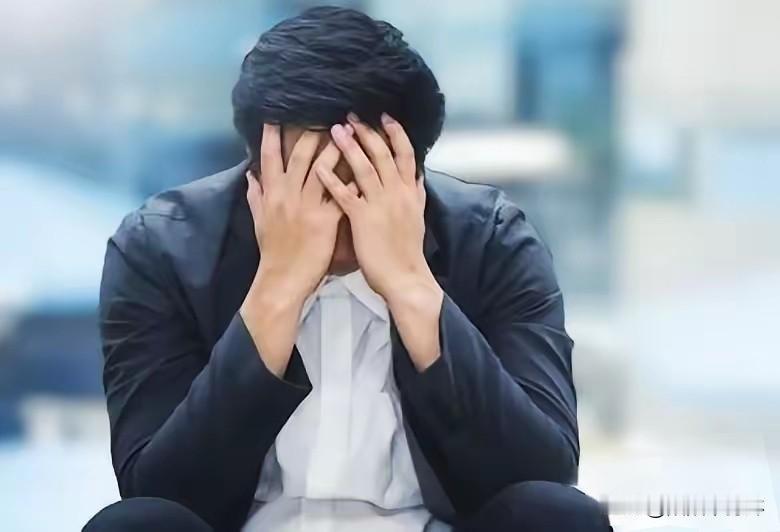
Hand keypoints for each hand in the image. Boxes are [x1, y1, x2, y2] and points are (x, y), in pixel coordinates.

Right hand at [241, 123, 355, 375]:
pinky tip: (365, 166)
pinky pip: (342, 194)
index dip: (271, 136)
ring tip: (348, 128)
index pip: (269, 159)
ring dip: (336, 147)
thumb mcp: (259, 221)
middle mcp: (288, 196)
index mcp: (271, 194)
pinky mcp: (327, 220)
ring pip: (323, 169)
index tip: (276, 116)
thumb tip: (250, 175)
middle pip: (299, 156)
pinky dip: (353, 179)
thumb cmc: (273, 252)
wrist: (282, 280)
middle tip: (323, 112)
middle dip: (310, 132)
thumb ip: (255, 196)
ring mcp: (308, 207)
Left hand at [314, 113, 431, 302]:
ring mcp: (380, 204)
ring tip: (335, 128)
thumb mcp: (417, 217)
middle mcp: (397, 193)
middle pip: (383, 154)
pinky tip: (318, 166)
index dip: (396, 133)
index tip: (384, 116)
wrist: (405, 278)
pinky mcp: (363, 219)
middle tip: (352, 114)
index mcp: (410, 192)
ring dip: (348, 146)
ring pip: (364, 167)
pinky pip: (344, 194)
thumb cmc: (407, 251)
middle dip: (367, 132)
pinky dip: (331, 179)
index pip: (406, 155)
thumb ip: (416, 193)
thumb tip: (417, 174)